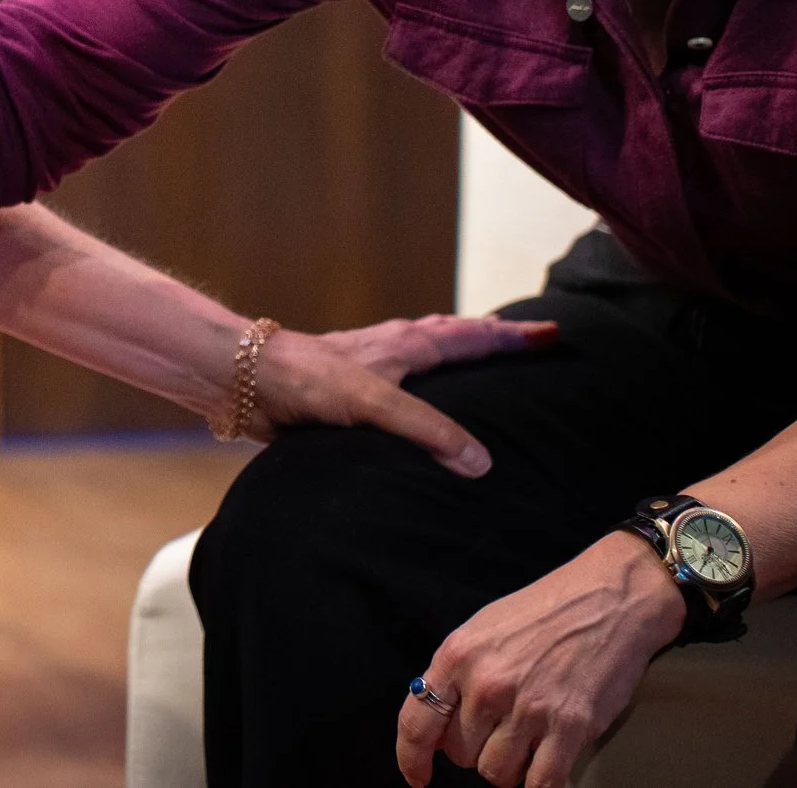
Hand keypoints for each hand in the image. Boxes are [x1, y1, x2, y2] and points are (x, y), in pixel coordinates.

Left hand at [251, 314, 557, 475]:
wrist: (242, 380)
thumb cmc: (304, 380)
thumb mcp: (372, 403)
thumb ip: (425, 430)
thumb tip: (481, 462)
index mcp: (405, 346)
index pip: (473, 338)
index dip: (512, 338)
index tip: (554, 333)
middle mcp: (392, 352)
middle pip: (454, 337)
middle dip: (494, 338)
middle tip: (533, 340)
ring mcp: (370, 370)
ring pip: (427, 355)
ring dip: (459, 355)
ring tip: (486, 366)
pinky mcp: (349, 396)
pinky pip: (402, 387)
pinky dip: (425, 388)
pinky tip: (421, 410)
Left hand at [395, 533, 684, 787]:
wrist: (609, 598)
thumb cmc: (544, 611)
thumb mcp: (482, 629)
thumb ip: (456, 675)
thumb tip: (438, 728)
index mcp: (458, 655)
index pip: (416, 722)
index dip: (412, 757)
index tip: (417, 776)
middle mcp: (487, 684)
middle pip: (460, 753)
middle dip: (475, 748)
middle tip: (500, 729)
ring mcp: (529, 708)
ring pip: (496, 773)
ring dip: (509, 767)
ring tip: (526, 741)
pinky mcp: (571, 728)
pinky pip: (541, 783)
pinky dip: (540, 783)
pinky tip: (546, 766)